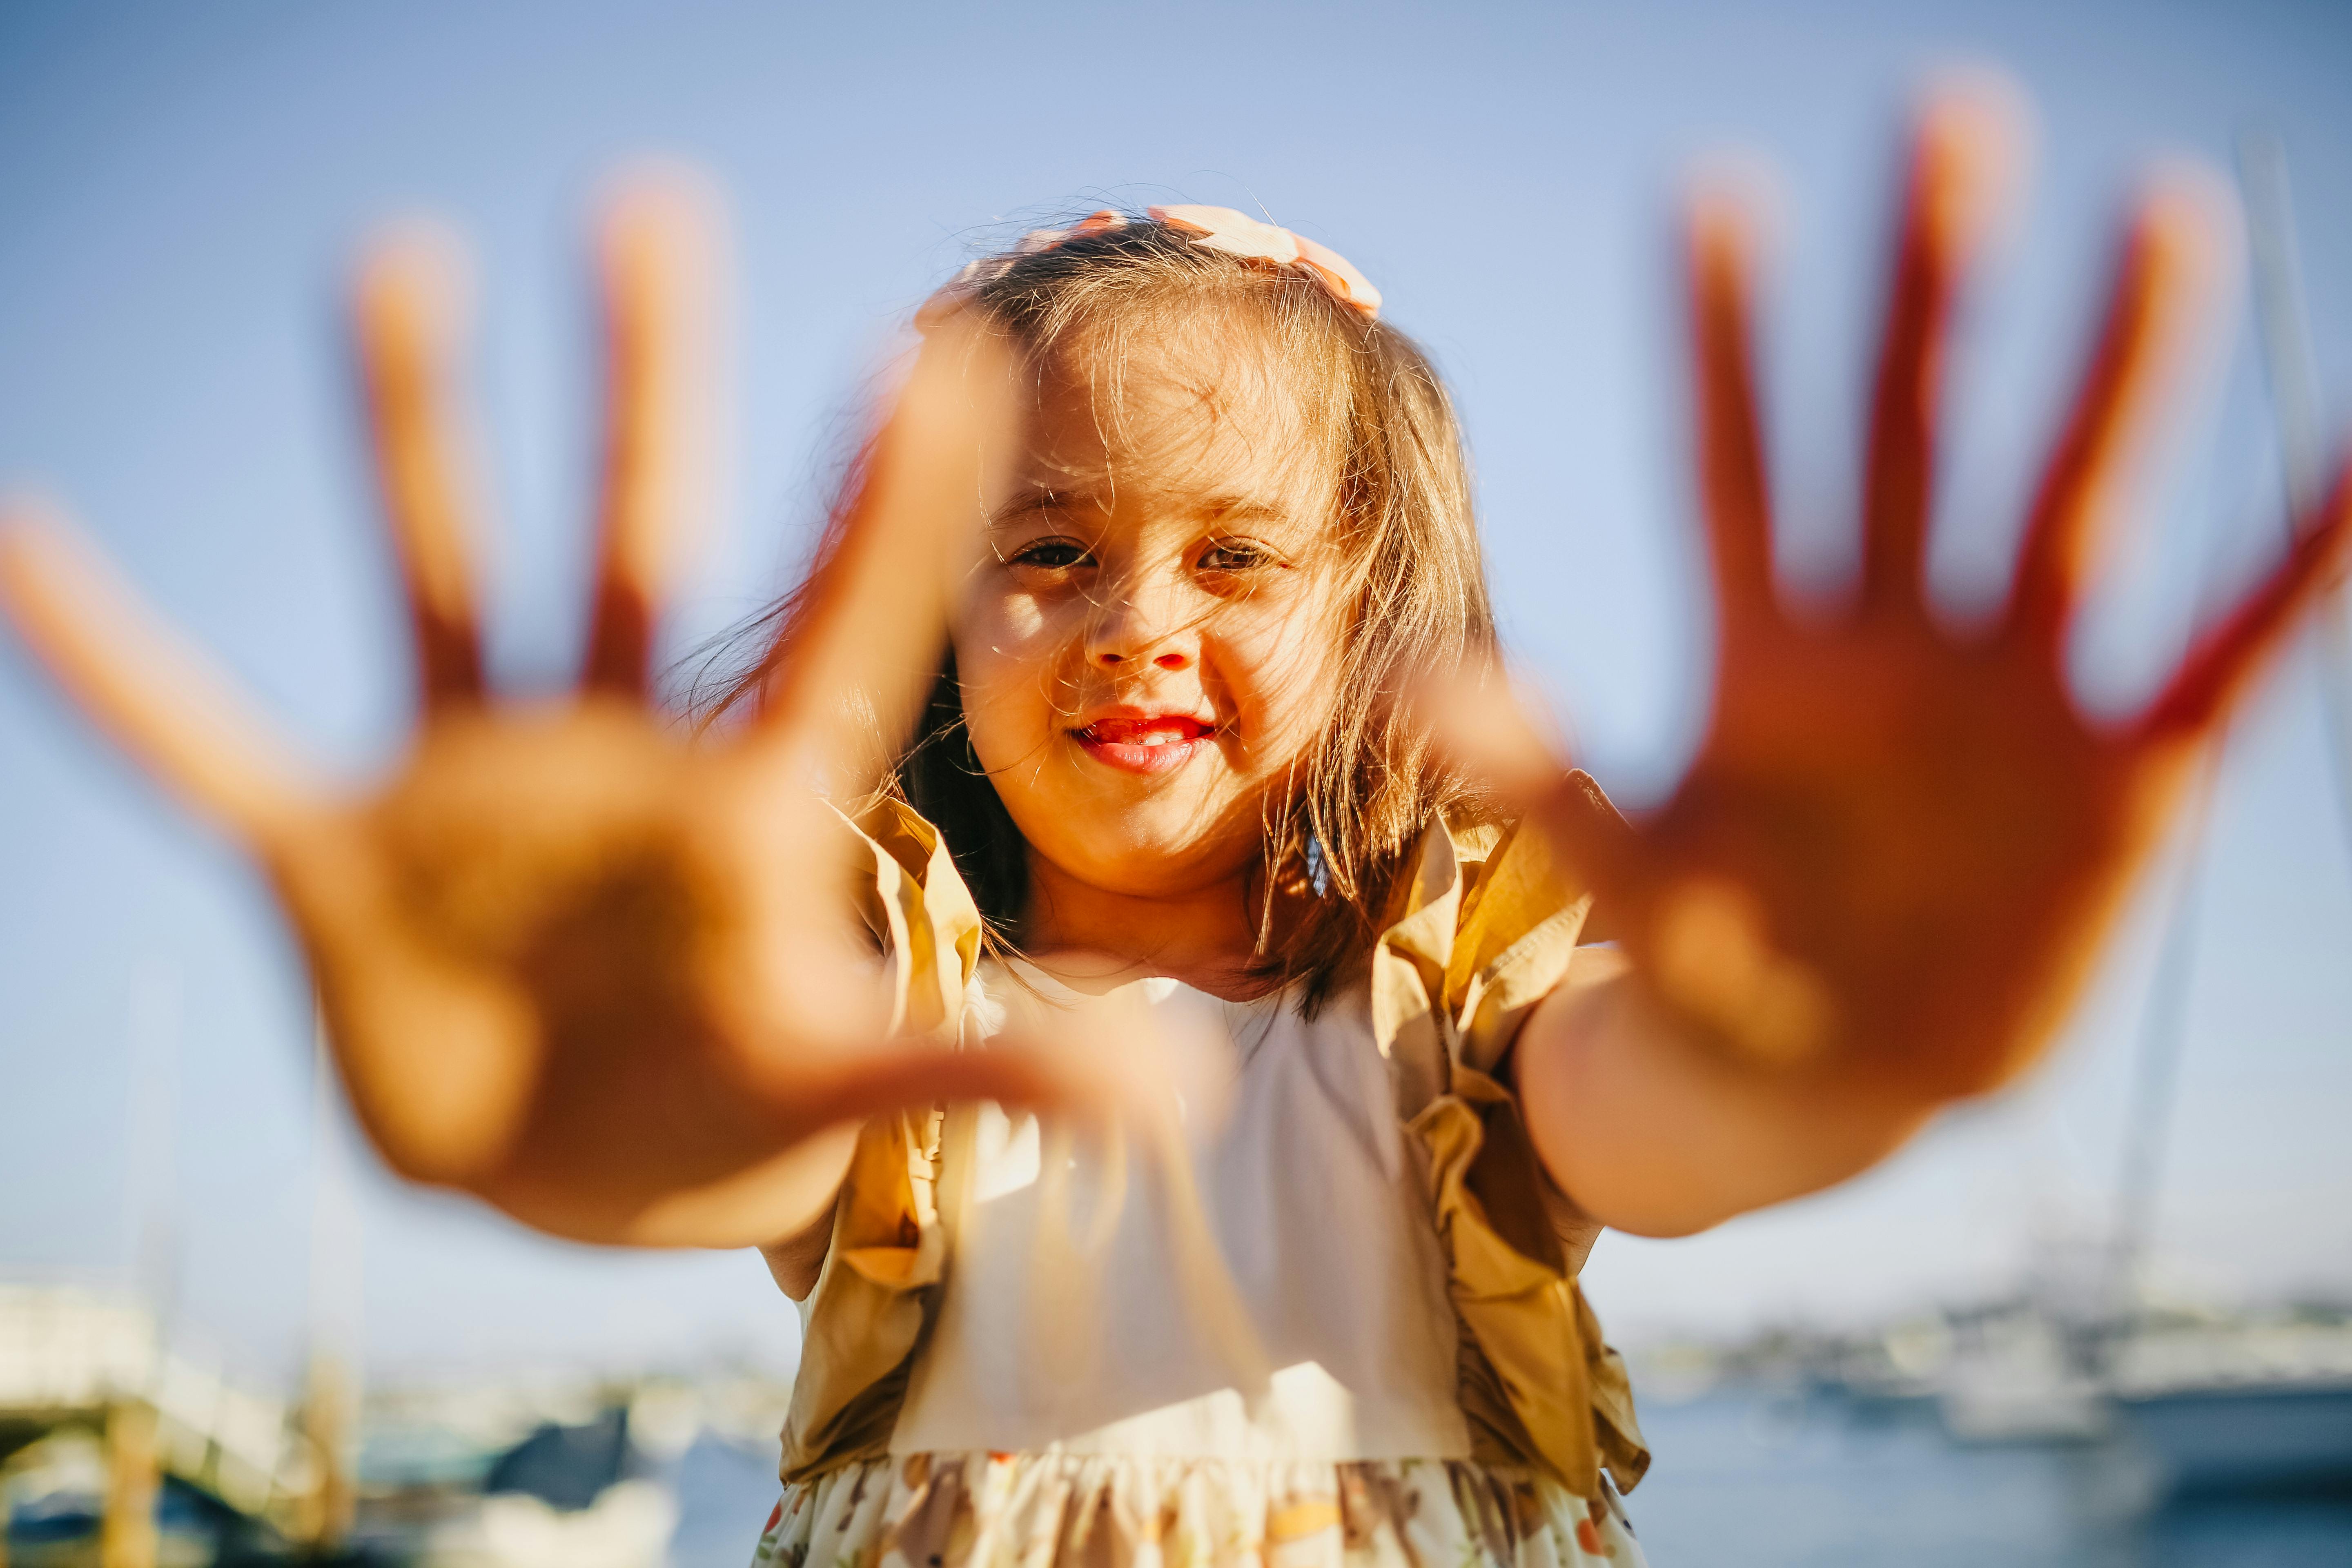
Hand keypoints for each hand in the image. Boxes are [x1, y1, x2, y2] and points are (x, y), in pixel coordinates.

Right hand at [0, 173, 1093, 1246]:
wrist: (587, 1163)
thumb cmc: (732, 1109)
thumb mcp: (854, 1091)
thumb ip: (996, 1084)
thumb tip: (1172, 1122)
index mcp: (750, 801)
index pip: (838, 623)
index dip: (887, 505)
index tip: (941, 356)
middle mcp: (614, 752)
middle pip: (642, 539)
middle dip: (644, 386)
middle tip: (652, 202)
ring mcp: (472, 789)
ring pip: (444, 577)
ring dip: (414, 434)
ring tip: (396, 258)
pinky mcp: (335, 859)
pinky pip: (200, 744)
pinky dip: (111, 670)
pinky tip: (23, 549)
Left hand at [1488, 84, 2350, 1102]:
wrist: (1825, 1080)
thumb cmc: (1711, 972)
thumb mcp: (1630, 876)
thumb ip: (1541, 783)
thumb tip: (1412, 695)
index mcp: (1767, 660)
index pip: (1737, 465)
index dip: (1725, 341)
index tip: (1711, 193)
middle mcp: (1893, 645)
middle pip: (1907, 433)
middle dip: (1925, 290)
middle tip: (1946, 112)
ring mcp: (2013, 697)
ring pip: (2068, 499)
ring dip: (2115, 367)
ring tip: (2157, 207)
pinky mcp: (2123, 777)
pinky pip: (2228, 646)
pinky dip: (2297, 562)